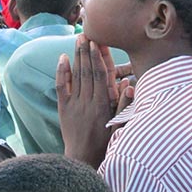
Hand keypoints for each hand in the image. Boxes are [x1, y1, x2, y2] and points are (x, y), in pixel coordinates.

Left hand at [57, 35, 122, 168]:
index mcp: (102, 106)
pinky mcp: (63, 109)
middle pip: (87, 72)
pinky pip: (61, 87)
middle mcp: (87, 103)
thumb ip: (125, 104)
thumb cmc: (105, 143)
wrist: (84, 159)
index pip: (100, 76)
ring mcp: (74, 105)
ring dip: (76, 57)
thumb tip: (129, 83)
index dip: (98, 58)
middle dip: (86, 51)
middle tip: (86, 33)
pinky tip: (62, 58)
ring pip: (76, 76)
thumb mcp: (119, 125)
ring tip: (77, 40)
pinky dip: (62, 72)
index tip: (97, 42)